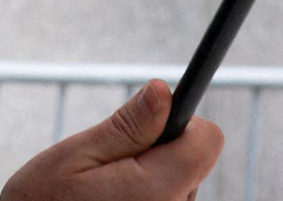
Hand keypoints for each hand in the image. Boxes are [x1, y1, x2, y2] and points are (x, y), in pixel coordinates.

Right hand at [0, 79, 223, 200]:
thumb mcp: (75, 155)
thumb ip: (126, 127)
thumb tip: (163, 92)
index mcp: (155, 191)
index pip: (206, 141)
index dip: (180, 120)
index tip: (149, 123)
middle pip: (193, 162)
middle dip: (159, 151)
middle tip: (111, 165)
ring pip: (181, 183)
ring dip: (152, 177)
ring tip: (107, 189)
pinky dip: (147, 196)